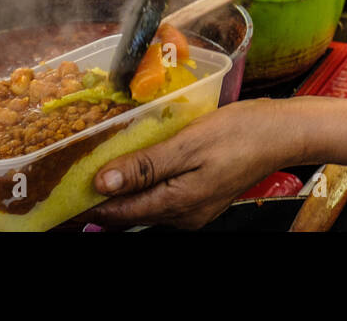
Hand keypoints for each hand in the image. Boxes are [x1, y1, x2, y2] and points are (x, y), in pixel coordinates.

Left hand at [89, 100, 296, 228]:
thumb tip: (101, 184)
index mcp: (177, 204)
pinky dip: (146, 182)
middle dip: (103, 197)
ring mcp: (196, 207)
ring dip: (124, 188)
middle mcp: (184, 215)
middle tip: (77, 170)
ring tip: (103, 161)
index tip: (61, 188)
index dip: (87, 204)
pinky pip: (165, 194)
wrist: (285, 131)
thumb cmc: (242, 132)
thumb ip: (144, 165)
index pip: (117, 214)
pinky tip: (140, 161)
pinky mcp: (204, 195)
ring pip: (147, 204)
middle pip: (130, 213)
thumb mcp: (189, 143)